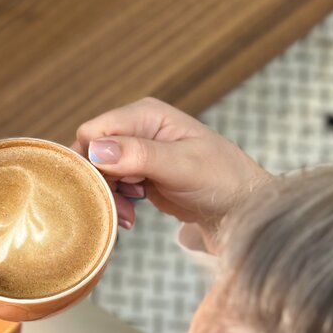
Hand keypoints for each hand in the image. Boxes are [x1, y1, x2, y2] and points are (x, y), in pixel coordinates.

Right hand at [73, 97, 268, 248]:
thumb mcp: (182, 165)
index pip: (93, 132)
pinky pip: (111, 189)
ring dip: (108, 198)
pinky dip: (116, 205)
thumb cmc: (222, 180)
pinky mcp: (138, 177)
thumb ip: (140, 155)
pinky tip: (131, 218)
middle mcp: (137, 130)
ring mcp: (136, 154)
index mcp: (146, 115)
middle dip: (100, 184)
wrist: (241, 209)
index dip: (93, 160)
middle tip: (121, 207)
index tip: (113, 186)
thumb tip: (97, 150)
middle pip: (91, 154)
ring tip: (129, 217)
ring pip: (99, 174)